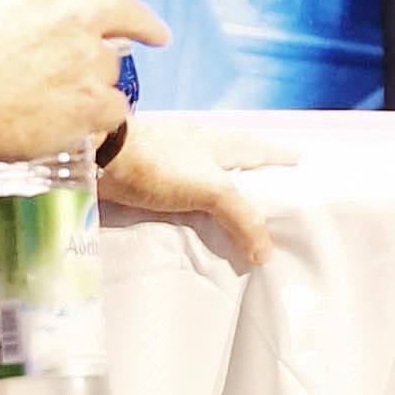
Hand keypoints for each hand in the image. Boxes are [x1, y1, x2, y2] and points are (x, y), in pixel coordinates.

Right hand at [0, 0, 163, 181]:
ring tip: (65, 94)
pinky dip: (101, 115)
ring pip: (114, 68)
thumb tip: (35, 1)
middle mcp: (80, 14)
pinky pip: (115, 110)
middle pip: (133, 15)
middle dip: (149, 26)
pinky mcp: (89, 106)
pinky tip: (80, 120)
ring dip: (98, 78)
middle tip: (157, 35)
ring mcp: (88, 62)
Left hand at [97, 117, 274, 269]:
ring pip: (201, 164)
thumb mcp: (211, 189)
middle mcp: (193, 145)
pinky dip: (188, 192)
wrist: (98, 158)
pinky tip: (184, 204)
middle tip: (265, 168)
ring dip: (216, 175)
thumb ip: (241, 217)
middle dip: (248, 159)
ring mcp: (167, 156)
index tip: (295, 157)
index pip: (255, 149)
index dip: (276, 155)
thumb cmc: (158, 164)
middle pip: (230, 151)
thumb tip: (266, 251)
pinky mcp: (144, 173)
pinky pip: (176, 184)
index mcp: (215, 143)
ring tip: (229, 188)